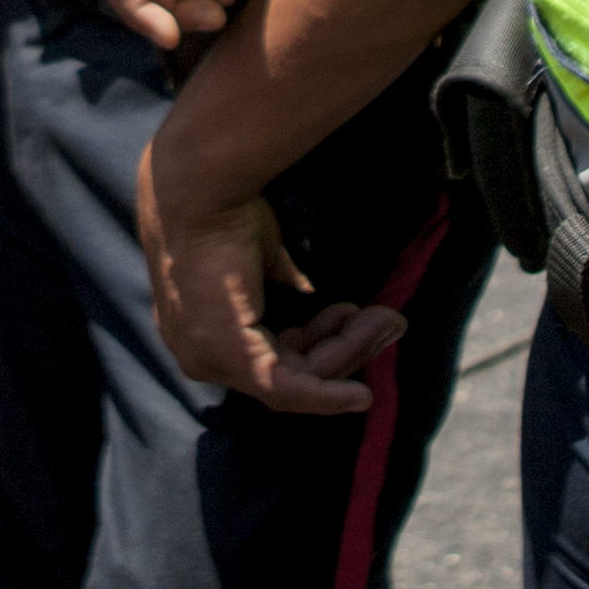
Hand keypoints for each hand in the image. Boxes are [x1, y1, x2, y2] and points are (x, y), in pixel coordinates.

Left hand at [136, 143, 401, 415]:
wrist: (200, 192)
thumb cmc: (222, 212)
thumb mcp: (259, 256)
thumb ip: (280, 282)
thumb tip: (310, 295)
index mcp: (202, 333)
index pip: (269, 357)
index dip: (319, 341)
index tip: (355, 314)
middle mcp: (202, 358)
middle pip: (289, 374)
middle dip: (344, 348)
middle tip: (388, 321)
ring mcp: (214, 362)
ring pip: (298, 378)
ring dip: (349, 351)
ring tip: (387, 322)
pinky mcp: (235, 358)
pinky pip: (290, 389)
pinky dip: (328, 396)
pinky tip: (362, 396)